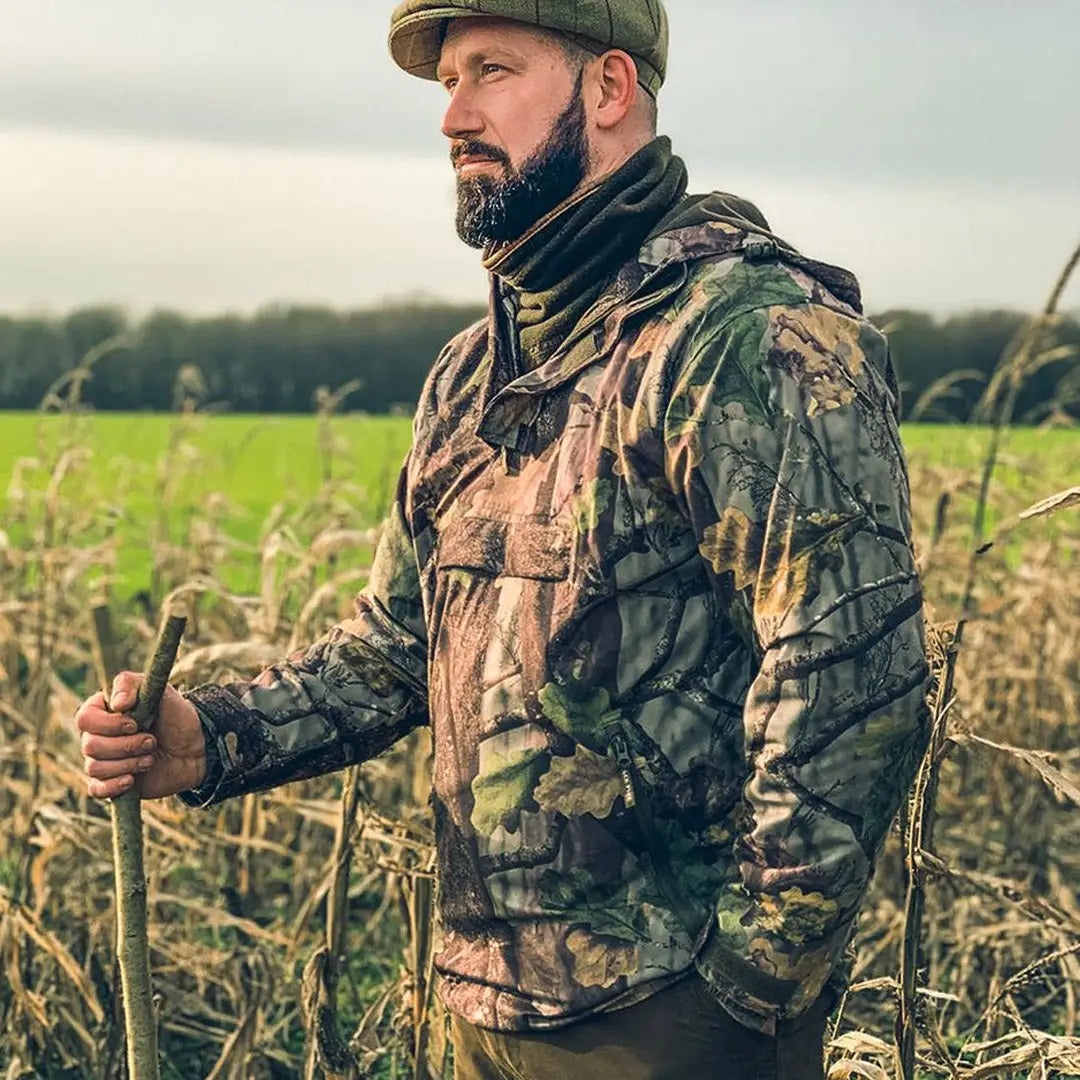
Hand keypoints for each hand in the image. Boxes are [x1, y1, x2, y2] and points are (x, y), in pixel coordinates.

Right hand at [75, 673, 206, 799]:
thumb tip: (116, 704)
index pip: (85, 718)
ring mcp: (103, 760)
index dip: (108, 724)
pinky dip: (113, 786)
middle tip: (152, 741)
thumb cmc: (176, 715)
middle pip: (90, 745)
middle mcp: (97, 735)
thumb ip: (135, 686)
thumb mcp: (161, 692)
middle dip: (125, 745)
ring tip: (150, 758)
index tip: (135, 724)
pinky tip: (132, 780)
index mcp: (103, 710)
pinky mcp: (111, 782)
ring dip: (127, 764)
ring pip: (94, 768)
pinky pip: (97, 789)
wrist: (195, 747)